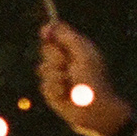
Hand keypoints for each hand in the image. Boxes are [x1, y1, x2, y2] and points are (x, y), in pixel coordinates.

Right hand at [35, 21, 136, 135]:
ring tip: (69, 84)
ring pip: (42, 69)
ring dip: (56, 77)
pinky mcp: (52, 92)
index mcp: (76, 48)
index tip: (46, 34)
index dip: (49, 34)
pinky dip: (55, 90)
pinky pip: (43, 86)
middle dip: (55, 59)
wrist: (94, 109)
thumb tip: (47, 25)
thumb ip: (67, 37)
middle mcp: (66, 60)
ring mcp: (58, 76)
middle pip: (46, 50)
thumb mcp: (83, 54)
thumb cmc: (94, 80)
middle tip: (69, 66)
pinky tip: (65, 95)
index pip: (56, 35)